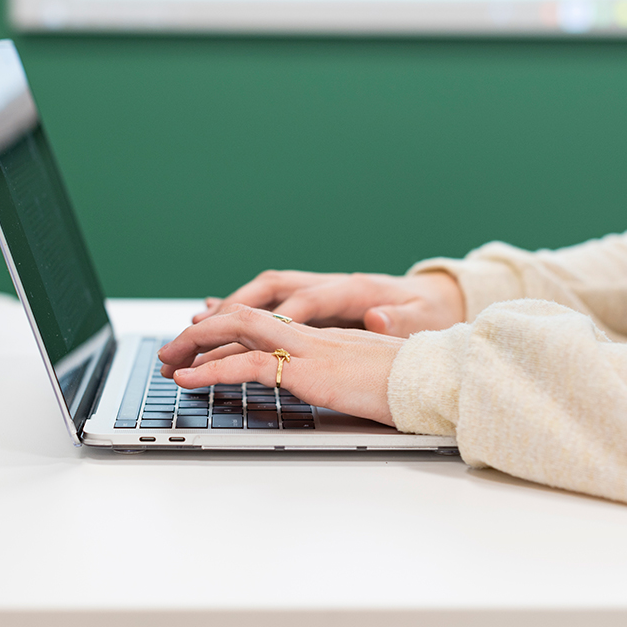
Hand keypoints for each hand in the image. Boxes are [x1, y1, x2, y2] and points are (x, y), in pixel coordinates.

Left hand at [159, 304, 403, 425]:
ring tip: (166, 361)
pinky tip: (188, 379)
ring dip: (196, 345)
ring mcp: (309, 349)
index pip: (264, 325)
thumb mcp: (367, 374)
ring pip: (238, 332)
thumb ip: (339, 372)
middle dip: (201, 331)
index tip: (202, 342)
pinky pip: (250, 365)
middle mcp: (311, 335)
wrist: (441, 380)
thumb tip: (324, 381)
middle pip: (243, 318)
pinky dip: (213, 369)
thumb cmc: (412, 382)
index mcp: (323, 335)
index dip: (228, 330)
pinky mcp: (310, 371)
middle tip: (171, 351)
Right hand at [194, 270, 464, 336]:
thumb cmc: (429, 311)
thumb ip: (402, 319)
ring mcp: (317, 293)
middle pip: (270, 289)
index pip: (308, 301)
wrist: (436, 298)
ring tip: (191, 331)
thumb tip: (378, 316)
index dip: (277, 319)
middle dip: (230, 310)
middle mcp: (327, 285)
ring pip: (262, 294)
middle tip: (194, 333)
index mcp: (354, 289)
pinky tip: (213, 324)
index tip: (250, 341)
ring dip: (226, 311)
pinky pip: (268, 306)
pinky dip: (239, 315)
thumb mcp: (425, 318)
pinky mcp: (312, 306)